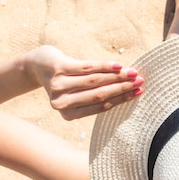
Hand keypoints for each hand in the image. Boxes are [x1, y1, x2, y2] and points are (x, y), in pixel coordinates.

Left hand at [23, 45, 143, 119]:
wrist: (37, 66)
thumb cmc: (64, 82)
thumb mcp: (77, 93)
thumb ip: (97, 96)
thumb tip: (129, 92)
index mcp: (68, 114)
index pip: (101, 105)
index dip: (121, 99)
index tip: (139, 92)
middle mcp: (62, 102)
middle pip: (100, 94)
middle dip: (123, 88)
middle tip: (141, 82)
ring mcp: (60, 84)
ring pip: (95, 81)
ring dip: (118, 76)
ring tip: (134, 72)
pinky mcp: (60, 67)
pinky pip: (88, 67)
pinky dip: (105, 66)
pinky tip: (119, 65)